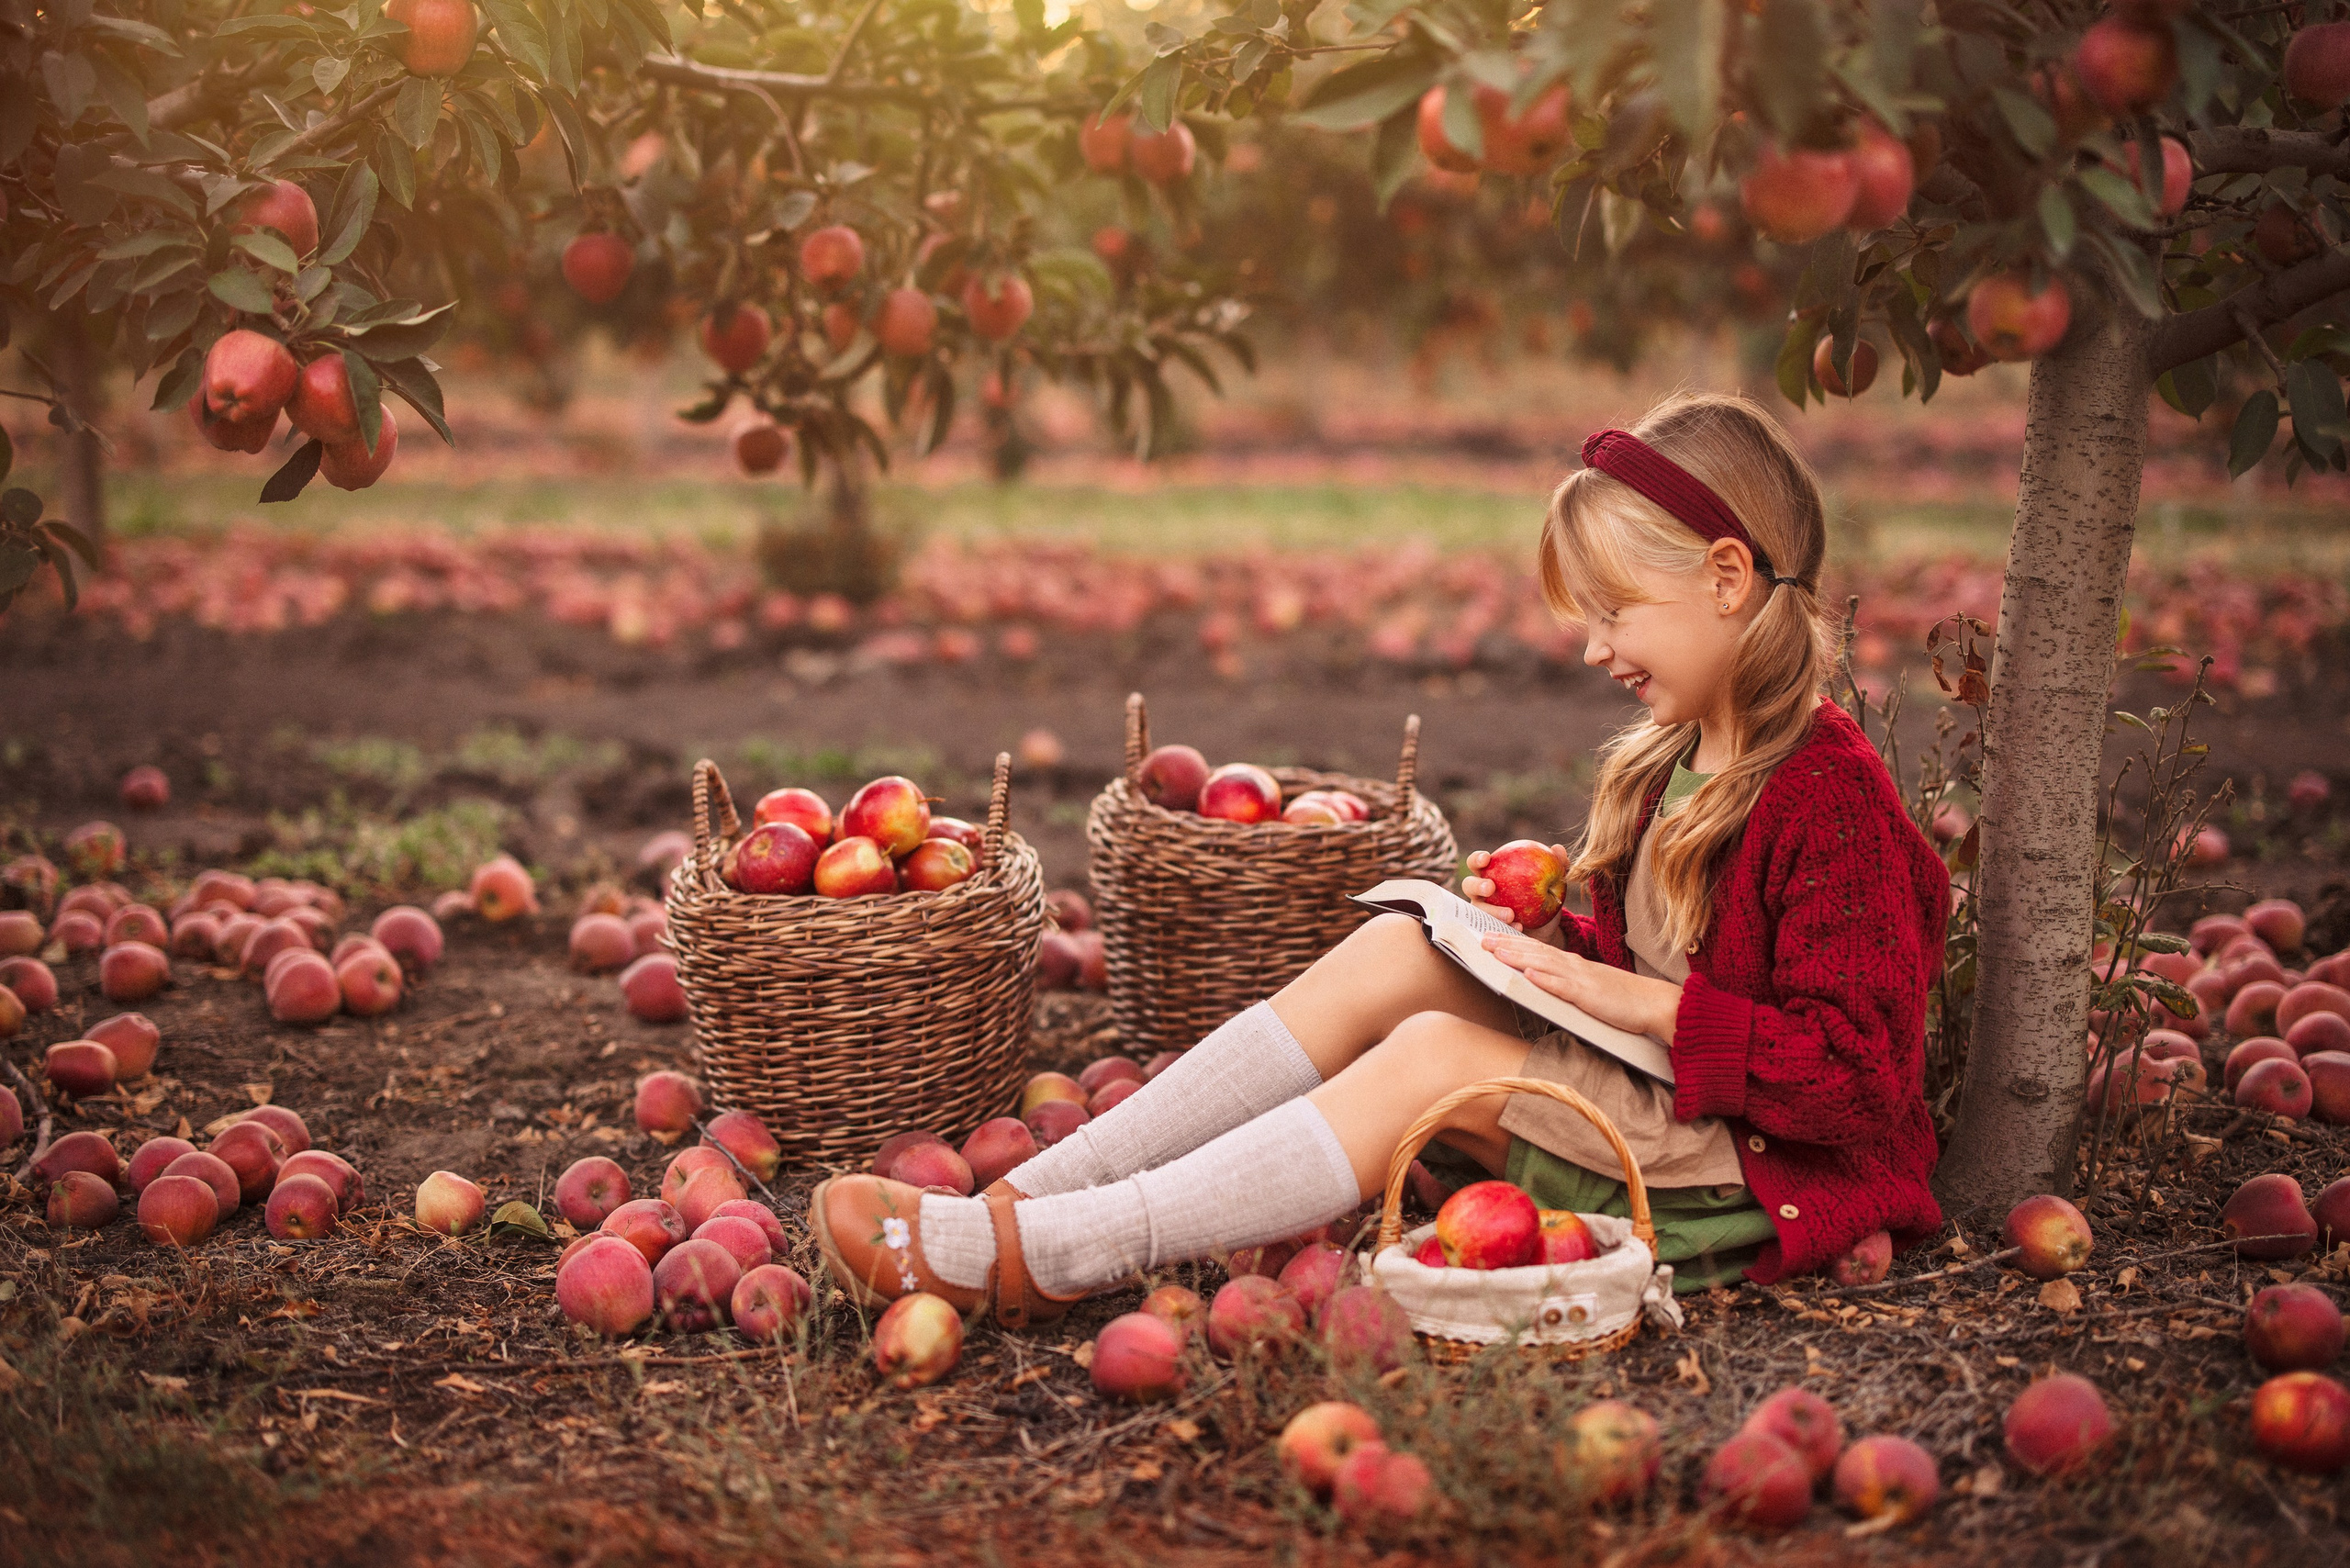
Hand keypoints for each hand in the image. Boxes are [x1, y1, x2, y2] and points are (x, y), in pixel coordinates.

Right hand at [1461, 844, 1569, 947]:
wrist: (1545, 927)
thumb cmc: (1545, 897)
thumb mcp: (1554, 882)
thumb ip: (1557, 865)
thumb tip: (1558, 849)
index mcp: (1491, 874)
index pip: (1477, 863)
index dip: (1477, 859)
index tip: (1487, 858)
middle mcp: (1482, 892)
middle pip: (1469, 885)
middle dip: (1477, 885)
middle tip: (1491, 888)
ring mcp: (1483, 912)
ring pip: (1478, 910)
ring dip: (1492, 911)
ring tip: (1510, 915)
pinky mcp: (1490, 929)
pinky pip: (1492, 928)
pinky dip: (1505, 927)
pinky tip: (1519, 927)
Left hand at [1480, 931, 1681, 1042]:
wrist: (1654, 1003)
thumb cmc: (1622, 1000)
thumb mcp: (1588, 989)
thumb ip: (1566, 984)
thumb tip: (1542, 983)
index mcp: (1573, 965)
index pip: (1537, 950)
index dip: (1512, 942)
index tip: (1490, 937)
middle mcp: (1574, 967)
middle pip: (1535, 952)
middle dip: (1506, 944)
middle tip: (1479, 938)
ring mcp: (1581, 979)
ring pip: (1544, 964)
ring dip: (1517, 956)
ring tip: (1494, 951)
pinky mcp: (1589, 996)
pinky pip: (1564, 987)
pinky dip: (1546, 980)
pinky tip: (1528, 975)